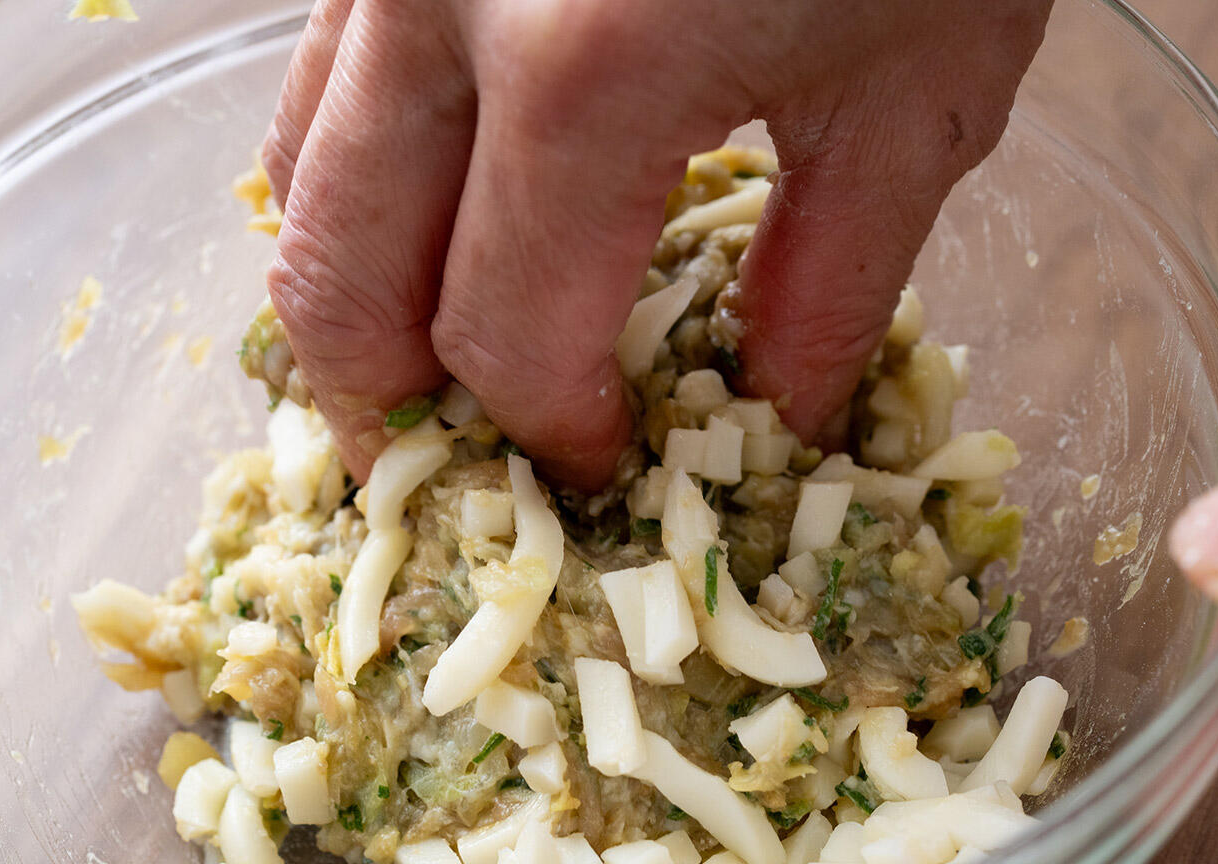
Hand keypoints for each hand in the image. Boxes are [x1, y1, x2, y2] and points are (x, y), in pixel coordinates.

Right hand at [261, 0, 1049, 486]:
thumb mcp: (921, 89)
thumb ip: (831, 283)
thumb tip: (779, 418)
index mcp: (585, 79)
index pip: (503, 338)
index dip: (542, 431)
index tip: (593, 464)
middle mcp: (442, 7)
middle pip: (335, 279)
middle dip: (381, 403)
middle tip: (442, 464)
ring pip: (296, 168)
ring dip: (347, 291)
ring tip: (421, 355)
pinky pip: (324, 65)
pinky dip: (357, 167)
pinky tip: (428, 201)